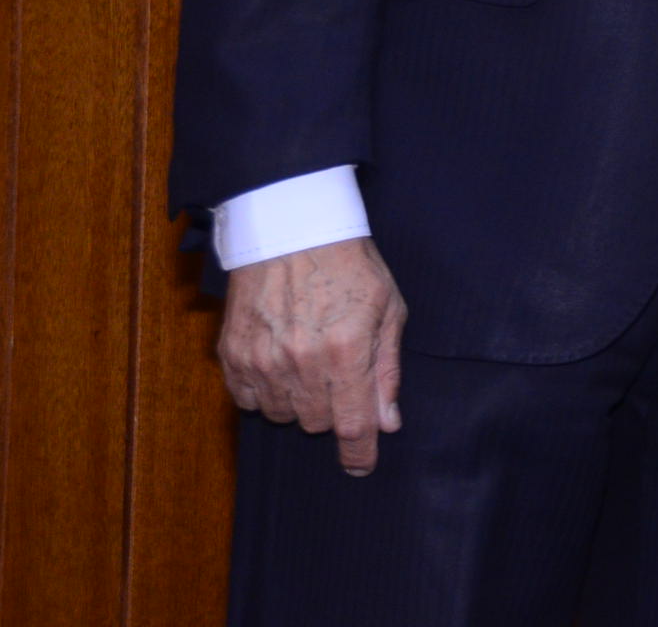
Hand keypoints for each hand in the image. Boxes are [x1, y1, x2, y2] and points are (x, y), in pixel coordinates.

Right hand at [218, 236, 406, 474]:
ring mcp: (261, 360)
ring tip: (310, 362)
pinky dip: (266, 392)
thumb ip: (387, 370)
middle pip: (317, 424)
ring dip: (299, 402)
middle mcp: (301, 362)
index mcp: (346, 352)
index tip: (360, 467)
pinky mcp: (232, 354)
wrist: (291, 228)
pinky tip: (280, 364)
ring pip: (282, 415)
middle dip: (334, 410)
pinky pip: (248, 400)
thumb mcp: (387, 309)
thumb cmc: (349, 264)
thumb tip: (388, 422)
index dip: (359, 454)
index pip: (352, 425)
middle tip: (340, 376)